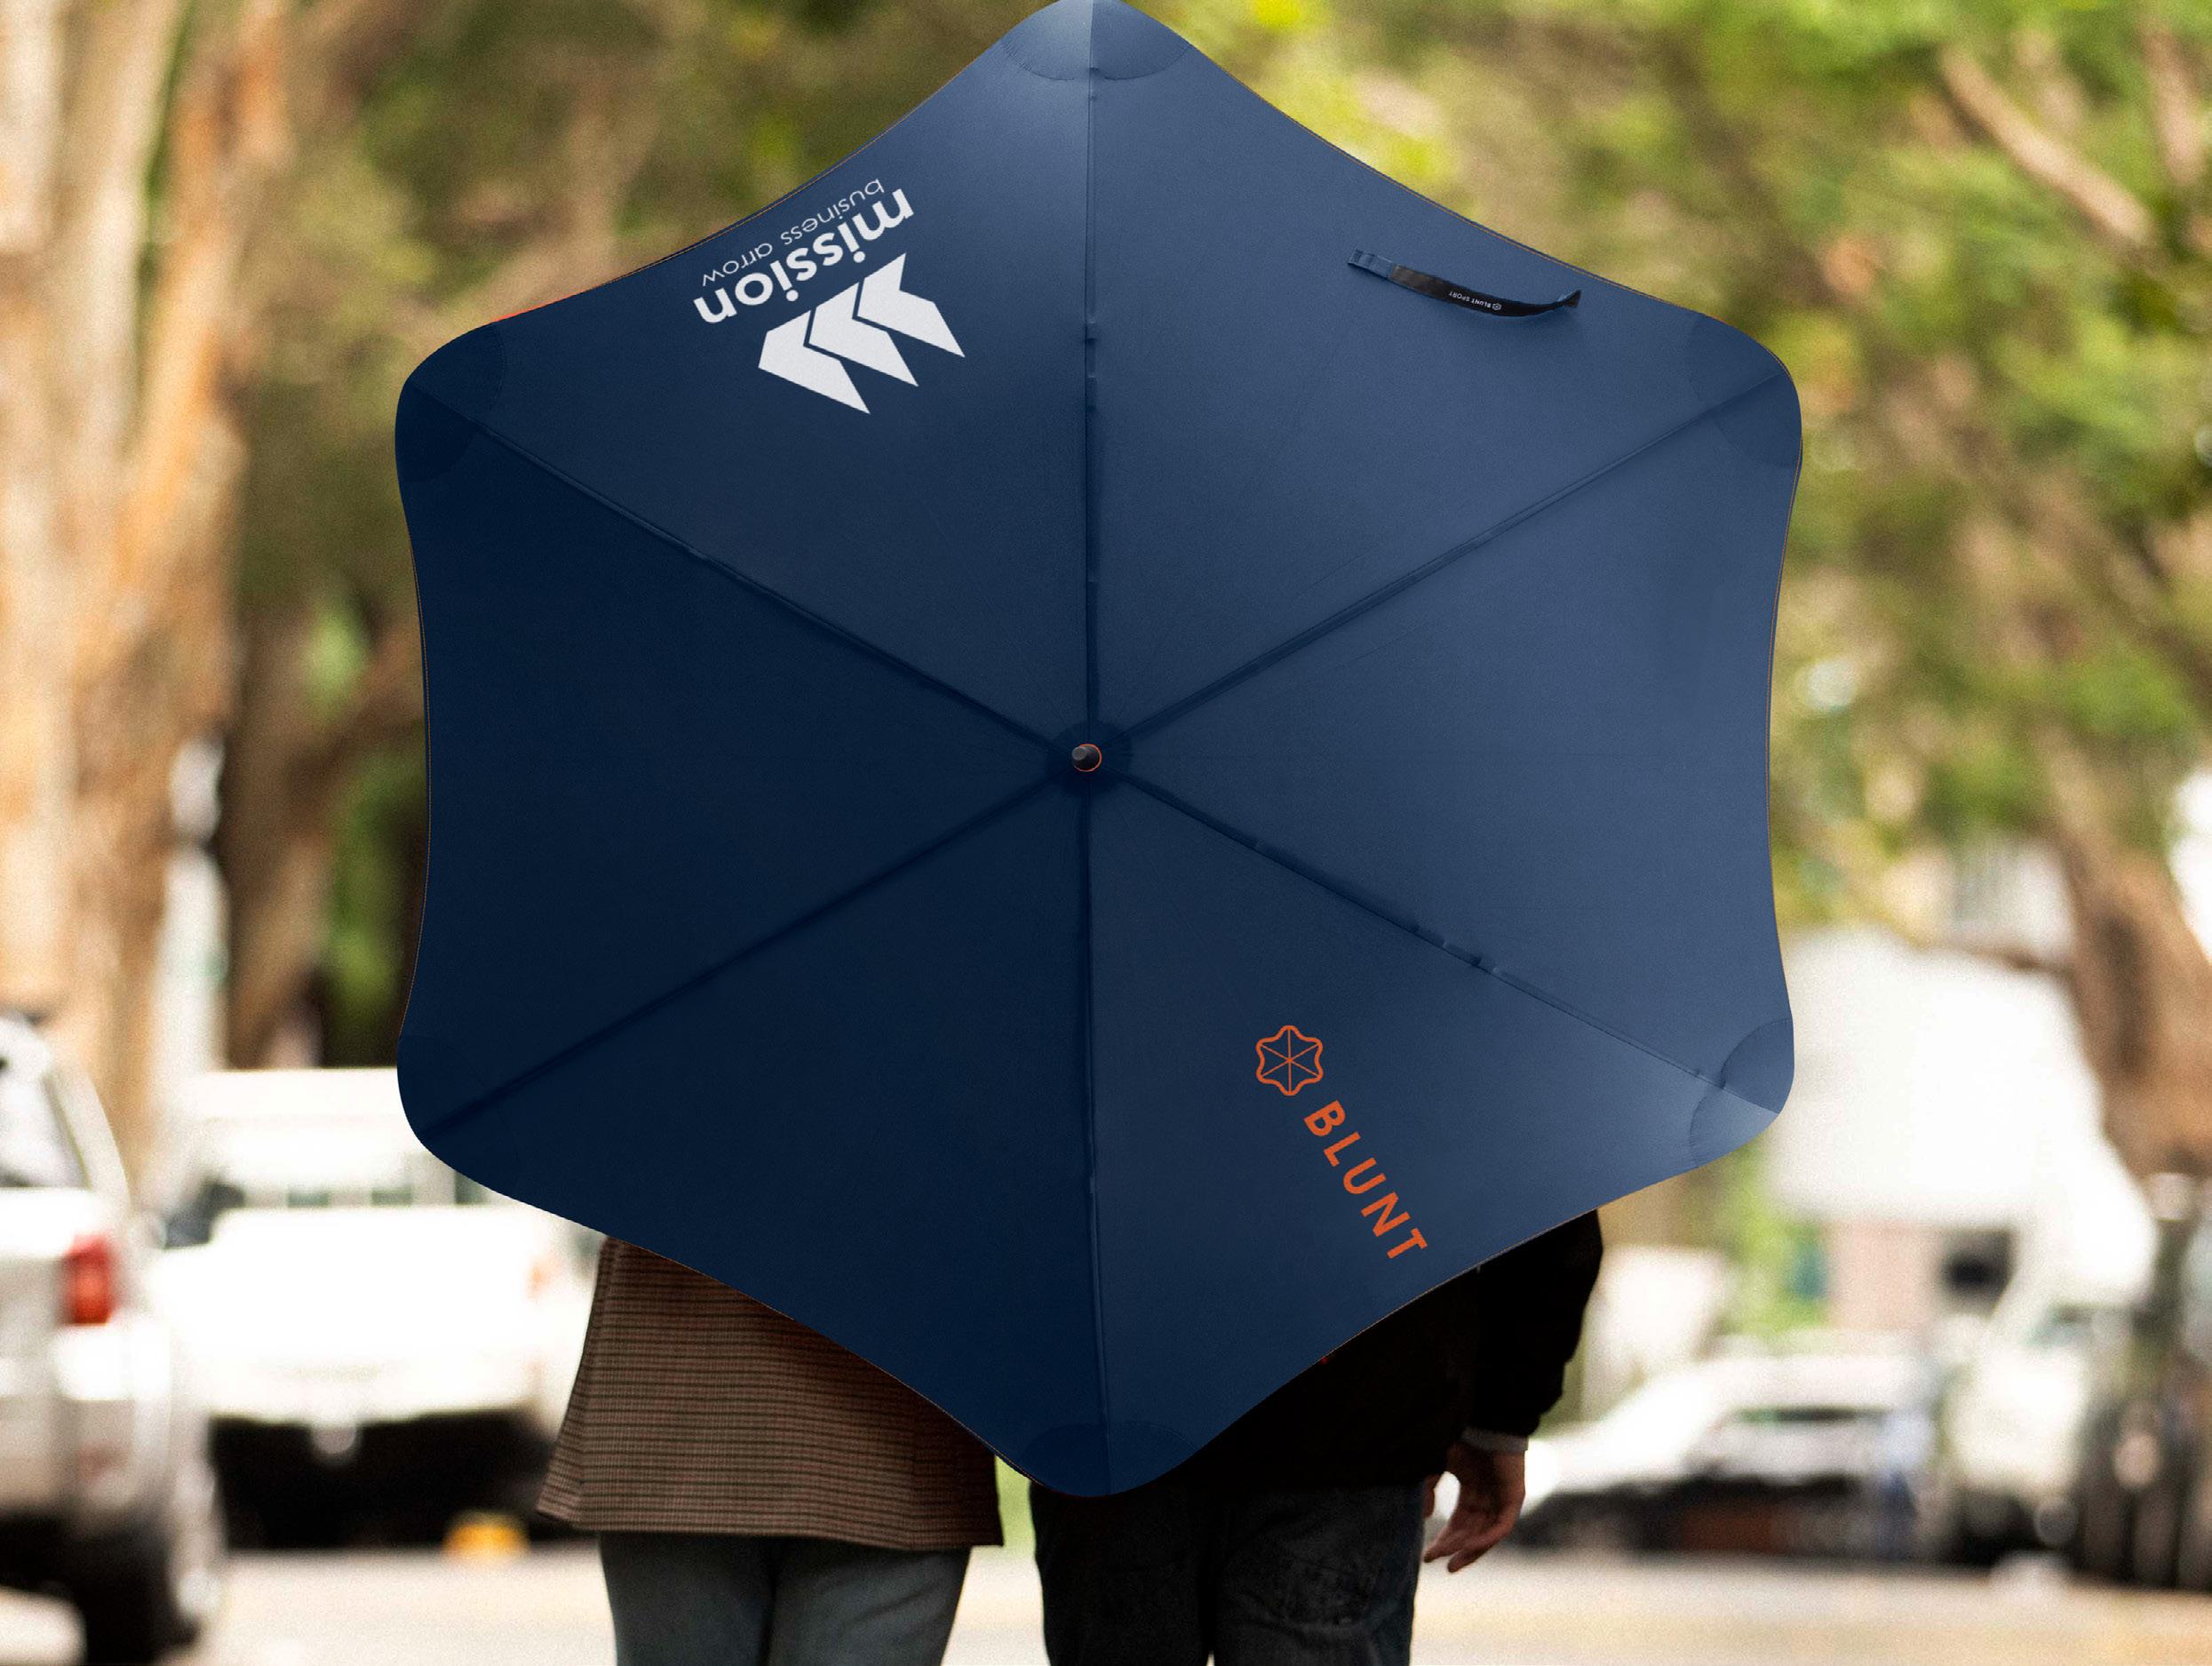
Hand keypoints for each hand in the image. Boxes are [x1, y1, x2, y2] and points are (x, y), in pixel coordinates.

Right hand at [1422, 1442, 1524, 1572]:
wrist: (1486, 1420)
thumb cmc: (1461, 1437)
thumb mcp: (1436, 1466)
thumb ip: (1427, 1489)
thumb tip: (1422, 1517)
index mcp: (1472, 1489)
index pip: (1459, 1524)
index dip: (1445, 1540)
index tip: (1428, 1556)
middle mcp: (1488, 1497)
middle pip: (1472, 1533)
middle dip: (1455, 1549)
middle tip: (1440, 1563)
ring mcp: (1502, 1498)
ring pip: (1486, 1534)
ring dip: (1469, 1550)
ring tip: (1452, 1564)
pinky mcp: (1514, 1497)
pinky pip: (1501, 1527)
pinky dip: (1485, 1539)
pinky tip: (1467, 1546)